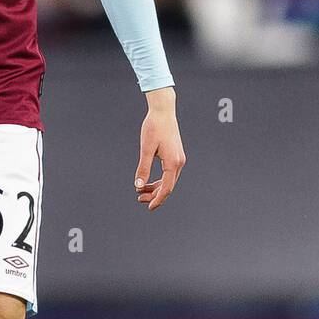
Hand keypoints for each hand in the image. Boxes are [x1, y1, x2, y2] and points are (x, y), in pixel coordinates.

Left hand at [134, 87, 185, 211]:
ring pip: (168, 181)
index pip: (166, 188)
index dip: (157, 200)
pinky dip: (159, 179)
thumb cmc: (154, 127)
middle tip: (139, 198)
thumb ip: (143, 168)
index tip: (148, 207)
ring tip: (140, 191)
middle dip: (154, 195)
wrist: (163, 111)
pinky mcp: (176, 156)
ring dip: (155, 187)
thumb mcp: (146, 149)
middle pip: (168, 186)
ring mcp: (179, 159)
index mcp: (173, 163)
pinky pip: (168, 174)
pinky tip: (147, 181)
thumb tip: (138, 185)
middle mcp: (179, 162)